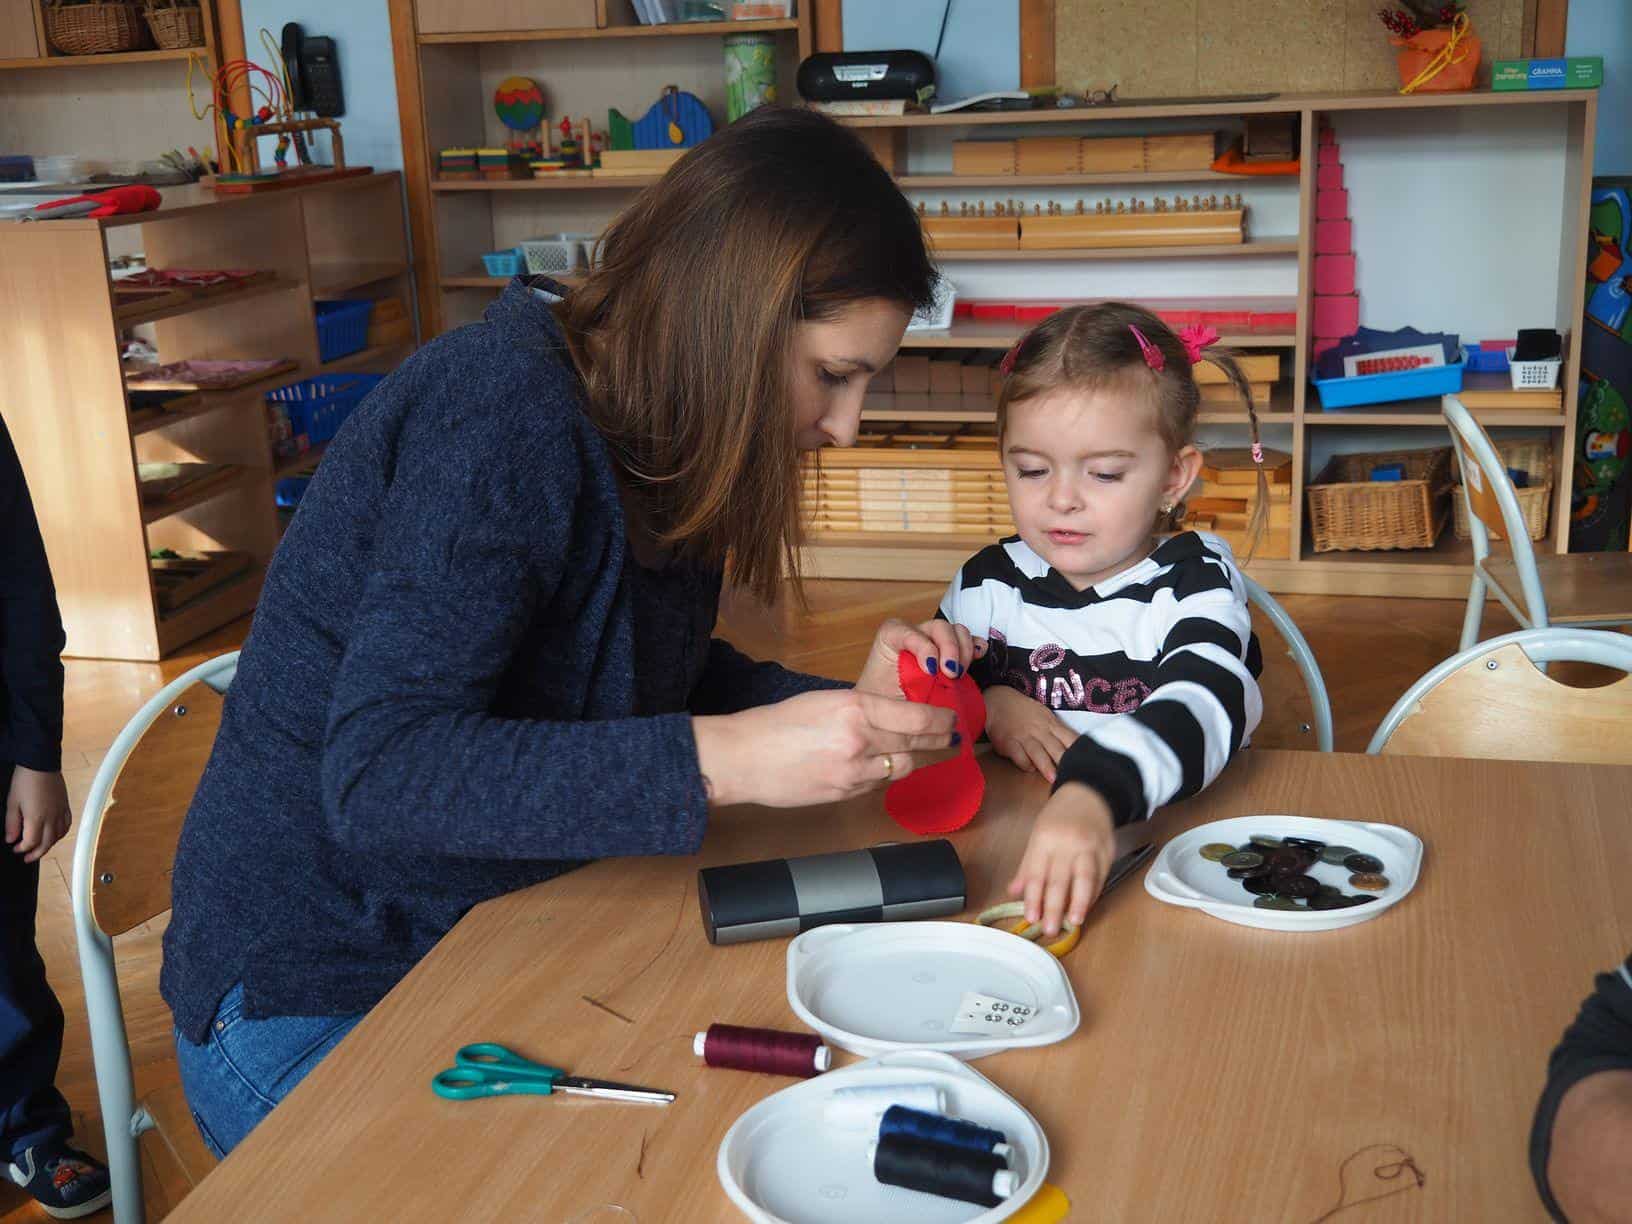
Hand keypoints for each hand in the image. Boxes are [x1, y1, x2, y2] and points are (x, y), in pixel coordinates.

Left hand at [6, 765, 71, 863]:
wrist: (41, 763)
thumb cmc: (26, 780)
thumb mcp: (12, 802)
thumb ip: (12, 823)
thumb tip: (11, 839)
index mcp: (37, 818)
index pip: (31, 842)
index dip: (22, 849)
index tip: (15, 848)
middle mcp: (52, 817)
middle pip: (47, 843)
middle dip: (37, 853)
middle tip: (28, 858)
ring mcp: (61, 811)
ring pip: (59, 836)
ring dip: (49, 845)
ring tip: (41, 848)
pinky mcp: (65, 805)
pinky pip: (67, 824)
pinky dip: (61, 833)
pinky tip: (56, 834)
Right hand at [693, 688, 958, 807]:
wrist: (743, 758)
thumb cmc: (777, 724)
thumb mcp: (824, 701)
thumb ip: (862, 708)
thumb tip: (894, 715)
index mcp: (855, 707)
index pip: (917, 716)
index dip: (941, 719)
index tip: (951, 718)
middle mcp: (860, 739)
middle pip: (916, 742)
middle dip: (938, 739)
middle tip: (952, 737)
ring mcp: (853, 771)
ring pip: (902, 766)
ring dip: (912, 758)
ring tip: (918, 752)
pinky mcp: (845, 794)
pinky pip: (877, 783)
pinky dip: (883, 774)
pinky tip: (878, 766)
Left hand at [854, 618, 984, 699]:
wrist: (886, 712)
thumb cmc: (882, 705)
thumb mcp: (884, 703)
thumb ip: (900, 700)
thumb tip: (924, 711)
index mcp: (889, 641)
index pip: (904, 630)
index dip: (921, 645)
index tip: (930, 670)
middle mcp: (912, 636)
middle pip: (937, 627)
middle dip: (949, 647)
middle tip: (951, 674)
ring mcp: (933, 642)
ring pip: (955, 631)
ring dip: (963, 650)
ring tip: (959, 673)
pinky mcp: (948, 652)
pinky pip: (967, 640)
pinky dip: (975, 646)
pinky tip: (978, 656)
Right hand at [985, 684, 1076, 783]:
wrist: (998, 702)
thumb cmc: (1025, 712)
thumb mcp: (1045, 717)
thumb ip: (1058, 733)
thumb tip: (1075, 749)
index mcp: (1052, 724)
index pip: (1070, 738)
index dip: (1080, 751)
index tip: (1088, 764)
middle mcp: (1039, 730)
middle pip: (1056, 748)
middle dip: (1065, 762)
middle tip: (1075, 775)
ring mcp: (1024, 736)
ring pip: (1037, 753)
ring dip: (1046, 766)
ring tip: (1054, 779)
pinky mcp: (1009, 743)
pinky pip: (1019, 757)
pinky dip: (1025, 764)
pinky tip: (1029, 768)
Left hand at [1008, 782, 1115, 935]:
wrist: (1089, 794)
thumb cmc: (1059, 816)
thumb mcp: (1037, 834)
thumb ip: (1027, 866)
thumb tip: (1014, 891)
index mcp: (1045, 838)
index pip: (1037, 873)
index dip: (1034, 897)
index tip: (1031, 917)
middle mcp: (1067, 843)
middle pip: (1059, 879)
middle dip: (1053, 907)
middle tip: (1049, 928)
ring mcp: (1090, 847)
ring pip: (1084, 879)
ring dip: (1079, 902)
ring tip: (1074, 921)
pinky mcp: (1108, 851)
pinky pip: (1101, 877)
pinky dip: (1094, 894)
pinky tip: (1087, 907)